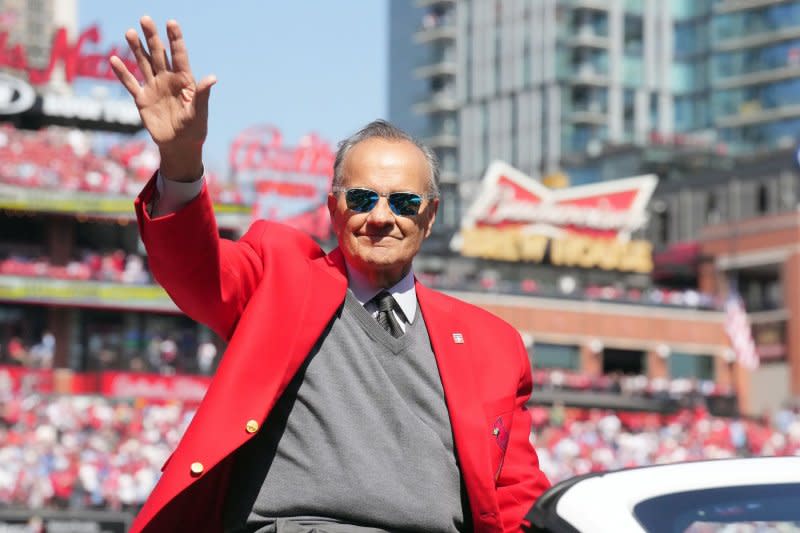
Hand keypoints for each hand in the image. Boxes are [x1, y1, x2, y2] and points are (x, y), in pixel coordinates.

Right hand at [109, 16, 215, 180]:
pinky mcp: (142, 99)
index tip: (171, 22)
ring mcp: (154, 87)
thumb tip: (212, 77)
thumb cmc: (194, 129)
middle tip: (145, 19)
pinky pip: (130, 83)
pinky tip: (113, 59)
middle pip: (159, 54)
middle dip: (152, 37)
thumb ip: (203, 94)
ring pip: (144, 63)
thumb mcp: (199, 112)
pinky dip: (122, 73)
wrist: (179, 145)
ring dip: (136, 49)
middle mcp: (168, 79)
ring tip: (130, 32)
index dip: (176, 39)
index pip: (179, 55)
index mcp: (184, 80)